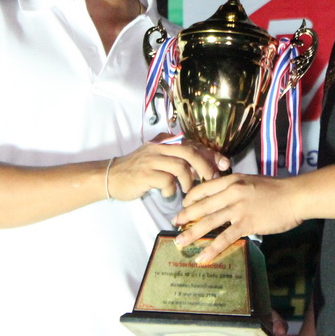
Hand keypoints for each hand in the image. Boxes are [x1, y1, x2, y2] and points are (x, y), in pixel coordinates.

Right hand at [106, 136, 228, 201]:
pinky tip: (167, 194)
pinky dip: (171, 189)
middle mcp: (159, 147)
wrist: (111, 177)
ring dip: (189, 181)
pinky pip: (167, 180)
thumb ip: (179, 160)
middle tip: (213, 179)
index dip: (210, 154)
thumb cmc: (139, 171)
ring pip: (180, 166)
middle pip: (189, 151)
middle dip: (205, 166)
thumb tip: (204, 167)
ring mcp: (151, 159)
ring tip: (188, 191)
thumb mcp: (159, 160)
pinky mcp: (145, 174)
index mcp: (164, 141)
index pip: (193, 144)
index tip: (224, 164)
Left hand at [172, 174, 302, 264]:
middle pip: (202, 206)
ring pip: (209, 222)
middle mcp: (232, 192)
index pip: (204, 188)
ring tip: (180, 242)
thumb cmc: (278, 189)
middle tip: (175, 224)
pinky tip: (202, 256)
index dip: (190, 198)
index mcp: (232, 180)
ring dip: (192, 233)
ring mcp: (238, 209)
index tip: (184, 206)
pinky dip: (211, 248)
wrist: (295, 196)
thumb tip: (225, 199)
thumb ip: (237, 188)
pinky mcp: (247, 224)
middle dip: (185, 216)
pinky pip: (225, 238)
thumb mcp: (252, 181)